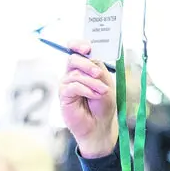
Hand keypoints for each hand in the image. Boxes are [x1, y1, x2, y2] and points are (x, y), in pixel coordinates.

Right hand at [58, 42, 118, 158]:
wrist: (99, 125)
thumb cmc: (103, 105)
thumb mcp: (105, 83)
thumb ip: (98, 69)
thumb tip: (89, 57)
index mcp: (83, 68)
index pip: (76, 50)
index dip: (79, 45)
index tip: (87, 48)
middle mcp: (73, 74)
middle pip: (73, 59)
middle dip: (87, 64)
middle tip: (99, 74)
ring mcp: (66, 84)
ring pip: (75, 74)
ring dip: (92, 82)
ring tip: (102, 92)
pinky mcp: (63, 95)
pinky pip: (72, 86)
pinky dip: (85, 89)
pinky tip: (93, 96)